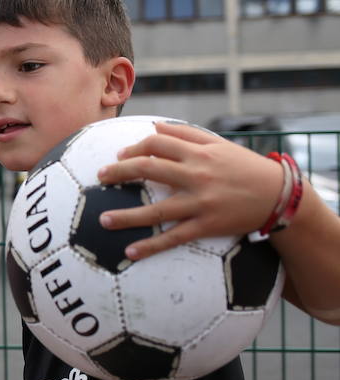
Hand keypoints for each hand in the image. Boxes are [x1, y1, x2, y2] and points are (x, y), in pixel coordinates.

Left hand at [95, 121, 282, 260]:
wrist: (279, 196)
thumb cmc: (245, 167)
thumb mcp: (219, 145)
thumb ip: (186, 134)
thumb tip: (155, 126)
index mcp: (198, 153)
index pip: (156, 144)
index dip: (133, 148)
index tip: (118, 156)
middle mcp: (197, 175)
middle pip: (149, 169)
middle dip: (119, 172)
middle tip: (100, 178)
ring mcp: (201, 202)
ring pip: (157, 209)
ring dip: (126, 216)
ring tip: (103, 220)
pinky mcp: (208, 225)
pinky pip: (174, 237)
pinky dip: (151, 246)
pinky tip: (130, 253)